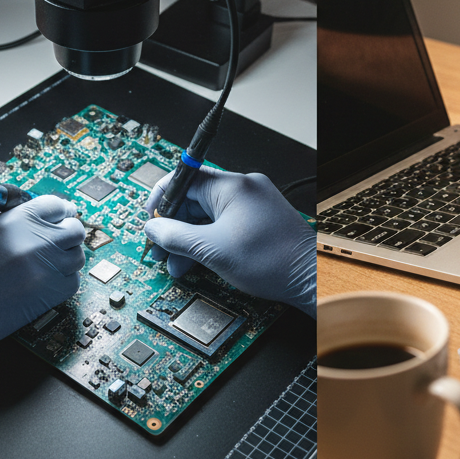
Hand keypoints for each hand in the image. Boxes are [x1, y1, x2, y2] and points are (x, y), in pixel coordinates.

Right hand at [0, 195, 85, 380]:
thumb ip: (2, 213)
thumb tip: (24, 210)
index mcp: (17, 220)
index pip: (57, 205)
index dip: (58, 210)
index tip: (59, 215)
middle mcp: (36, 243)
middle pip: (75, 229)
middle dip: (66, 231)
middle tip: (56, 237)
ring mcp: (46, 271)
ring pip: (77, 256)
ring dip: (66, 256)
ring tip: (47, 260)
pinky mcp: (48, 296)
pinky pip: (73, 281)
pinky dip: (64, 278)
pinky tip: (45, 278)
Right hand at [144, 168, 315, 316]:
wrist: (308, 279)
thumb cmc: (274, 261)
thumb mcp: (212, 250)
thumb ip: (177, 236)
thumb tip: (153, 229)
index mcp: (233, 186)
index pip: (184, 179)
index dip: (162, 200)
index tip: (150, 218)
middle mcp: (244, 189)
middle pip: (194, 200)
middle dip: (174, 227)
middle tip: (160, 250)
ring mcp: (252, 205)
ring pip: (208, 216)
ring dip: (189, 240)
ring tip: (177, 264)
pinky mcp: (258, 221)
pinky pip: (223, 225)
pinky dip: (208, 242)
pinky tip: (196, 262)